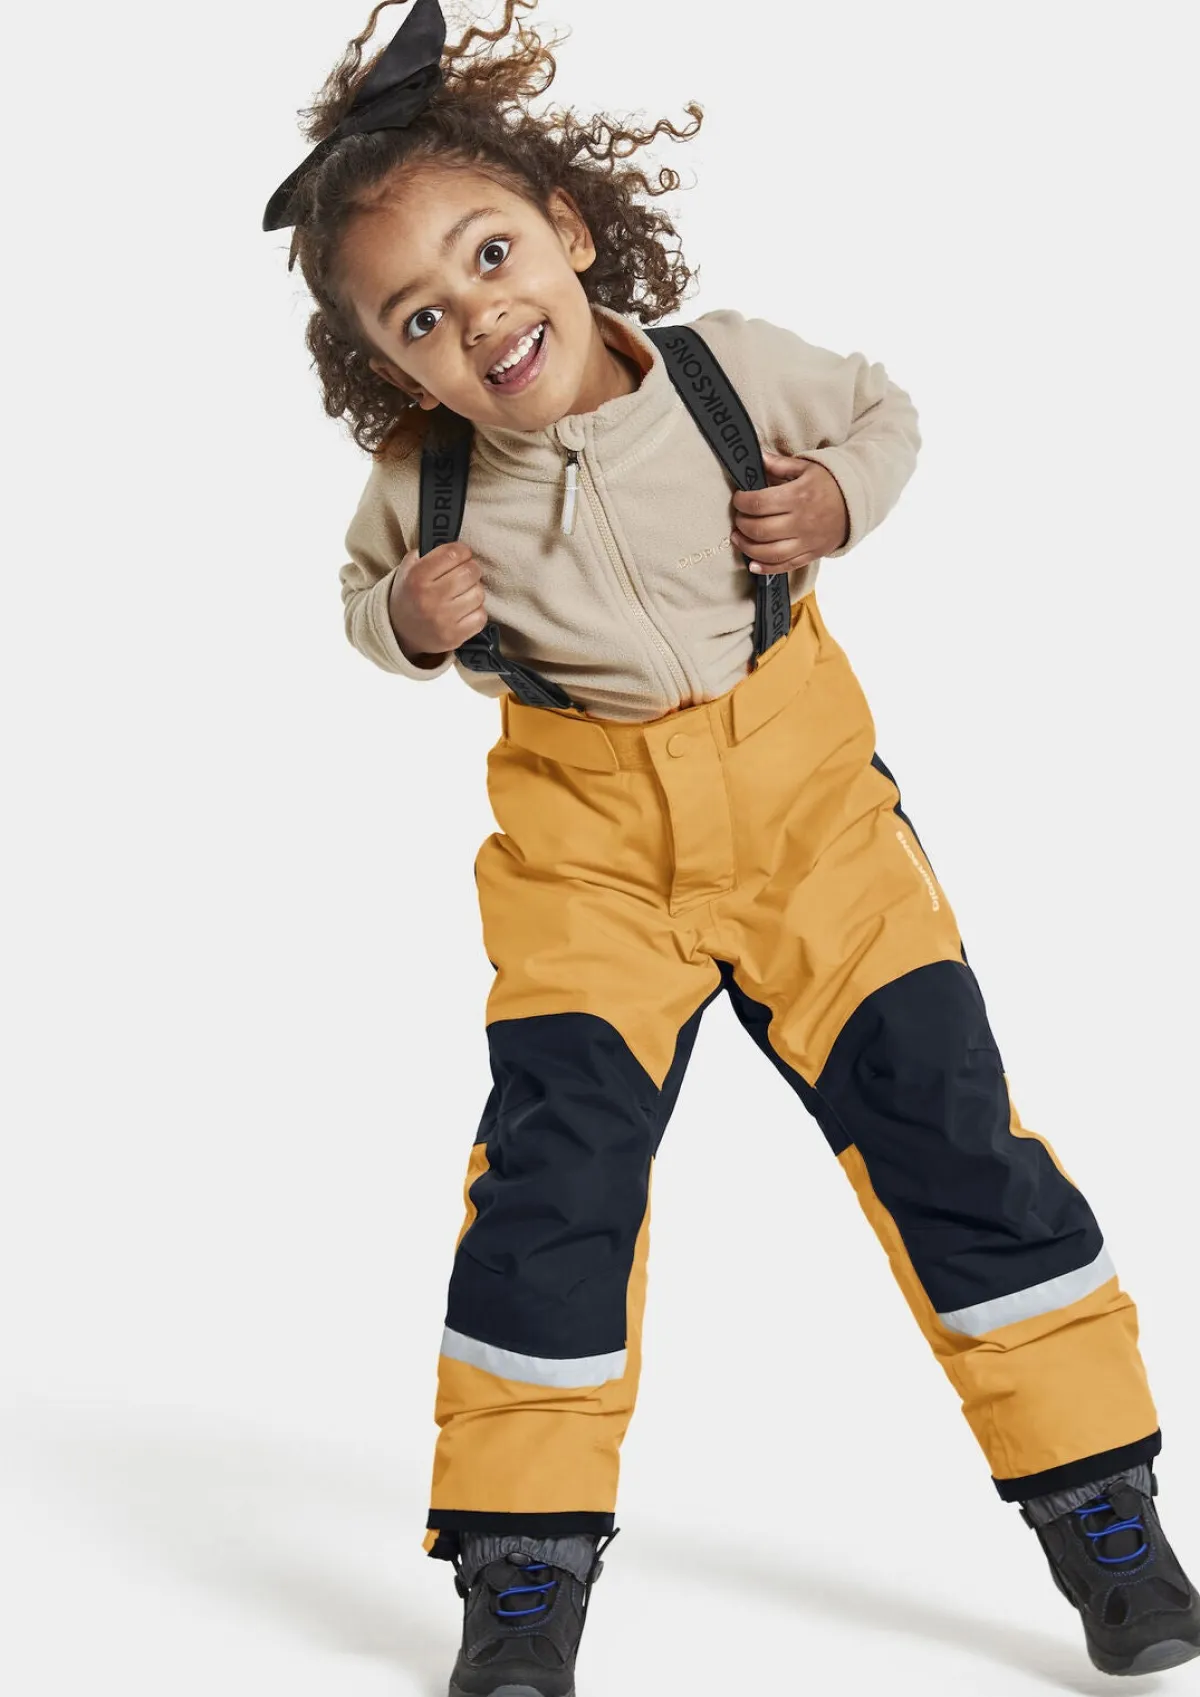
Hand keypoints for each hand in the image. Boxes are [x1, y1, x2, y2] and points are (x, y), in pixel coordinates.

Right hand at [387, 540, 488, 663]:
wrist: (399, 633)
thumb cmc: (409, 595)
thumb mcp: (408, 568)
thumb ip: (429, 552)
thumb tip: (457, 543)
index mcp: (417, 578)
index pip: (454, 553)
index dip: (462, 551)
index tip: (461, 554)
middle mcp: (430, 599)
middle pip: (470, 572)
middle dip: (471, 569)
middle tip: (464, 573)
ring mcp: (443, 620)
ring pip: (479, 593)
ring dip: (474, 590)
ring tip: (463, 593)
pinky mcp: (454, 637)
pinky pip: (481, 616)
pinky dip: (476, 611)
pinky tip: (464, 610)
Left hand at [730, 450, 849, 572]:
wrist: (857, 503)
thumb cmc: (829, 483)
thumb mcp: (807, 467)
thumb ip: (779, 464)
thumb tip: (756, 458)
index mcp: (798, 496)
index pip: (759, 503)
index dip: (742, 502)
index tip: (739, 499)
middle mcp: (802, 521)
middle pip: (760, 530)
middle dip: (742, 524)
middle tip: (738, 518)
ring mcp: (807, 541)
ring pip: (769, 552)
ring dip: (747, 548)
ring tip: (739, 538)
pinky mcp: (811, 554)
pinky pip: (784, 566)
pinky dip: (766, 568)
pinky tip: (753, 564)